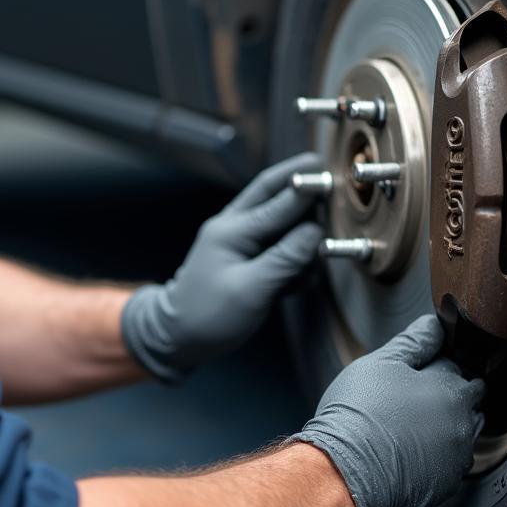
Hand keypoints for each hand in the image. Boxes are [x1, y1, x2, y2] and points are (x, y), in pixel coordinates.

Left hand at [121, 153, 322, 381]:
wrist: (178, 337)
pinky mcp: (247, 256)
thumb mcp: (250, 290)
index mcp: (232, 230)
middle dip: (299, 181)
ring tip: (323, 222)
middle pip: (272, 192)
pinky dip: (295, 251)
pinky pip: (277, 243)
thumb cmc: (209, 315)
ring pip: (278, 218)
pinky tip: (305, 272)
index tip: (329, 175)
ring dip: (302, 221)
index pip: (276, 202)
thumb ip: (284, 259)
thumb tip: (315, 231)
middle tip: (326, 169)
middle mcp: (235, 226)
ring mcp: (239, 240)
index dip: (305, 188)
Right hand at [293, 314, 483, 506]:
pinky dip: (440, 453)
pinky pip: (452, 462)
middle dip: (452, 390)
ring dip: (450, 422)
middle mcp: (462, 423)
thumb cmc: (360, 414)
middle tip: (421, 390)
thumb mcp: (382, 363)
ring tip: (418, 419)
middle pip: (468, 398)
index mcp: (451, 388)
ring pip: (464, 431)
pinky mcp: (445, 486)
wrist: (346, 471)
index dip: (438, 360)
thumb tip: (434, 324)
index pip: (456, 364)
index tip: (424, 364)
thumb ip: (414, 341)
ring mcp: (456, 458)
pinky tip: (415, 447)